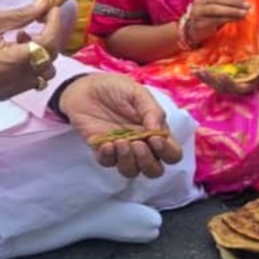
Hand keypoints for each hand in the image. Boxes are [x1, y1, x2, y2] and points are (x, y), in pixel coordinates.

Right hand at [0, 0, 61, 100]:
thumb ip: (22, 14)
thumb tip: (46, 3)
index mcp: (9, 63)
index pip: (47, 45)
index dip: (54, 23)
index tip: (51, 7)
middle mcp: (12, 82)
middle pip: (49, 61)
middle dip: (48, 37)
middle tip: (38, 18)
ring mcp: (8, 92)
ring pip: (42, 74)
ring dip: (40, 54)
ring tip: (20, 37)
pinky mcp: (2, 95)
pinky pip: (28, 81)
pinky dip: (29, 65)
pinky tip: (12, 50)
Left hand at [58, 74, 183, 177]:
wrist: (86, 87)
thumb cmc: (116, 88)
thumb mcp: (138, 93)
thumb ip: (152, 111)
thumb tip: (160, 133)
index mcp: (155, 132)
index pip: (171, 153)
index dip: (167, 152)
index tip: (154, 139)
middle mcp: (141, 145)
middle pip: (154, 170)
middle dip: (148, 162)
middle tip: (137, 144)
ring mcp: (122, 150)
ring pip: (131, 171)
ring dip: (128, 161)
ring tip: (120, 141)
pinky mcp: (102, 151)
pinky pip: (108, 163)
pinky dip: (108, 157)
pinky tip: (106, 143)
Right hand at [186, 0, 249, 43]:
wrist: (192, 30)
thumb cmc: (208, 15)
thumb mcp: (216, 5)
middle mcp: (200, 1)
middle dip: (234, 1)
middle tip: (248, 4)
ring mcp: (198, 12)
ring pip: (216, 9)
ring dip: (233, 11)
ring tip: (245, 12)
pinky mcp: (200, 24)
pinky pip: (216, 20)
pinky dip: (229, 19)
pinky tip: (239, 19)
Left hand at [194, 55, 258, 95]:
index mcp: (246, 87)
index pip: (235, 87)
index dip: (228, 82)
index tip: (222, 74)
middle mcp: (236, 89)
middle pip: (221, 87)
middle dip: (210, 80)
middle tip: (201, 71)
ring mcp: (229, 86)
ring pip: (214, 85)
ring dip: (204, 78)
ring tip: (194, 70)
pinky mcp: (224, 81)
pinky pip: (212, 79)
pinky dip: (203, 75)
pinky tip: (194, 68)